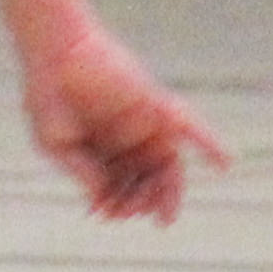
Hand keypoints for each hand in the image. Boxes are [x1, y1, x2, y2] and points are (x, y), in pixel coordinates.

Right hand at [21, 25, 231, 222]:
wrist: (56, 56)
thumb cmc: (48, 98)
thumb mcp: (58, 144)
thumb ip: (83, 172)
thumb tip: (103, 198)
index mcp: (102, 151)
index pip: (118, 185)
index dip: (116, 203)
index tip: (107, 214)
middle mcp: (127, 141)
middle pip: (146, 180)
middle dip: (141, 202)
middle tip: (132, 213)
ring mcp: (145, 126)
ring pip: (167, 166)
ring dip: (168, 192)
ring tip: (164, 215)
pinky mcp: (157, 109)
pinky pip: (191, 128)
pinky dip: (209, 145)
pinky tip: (224, 164)